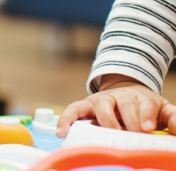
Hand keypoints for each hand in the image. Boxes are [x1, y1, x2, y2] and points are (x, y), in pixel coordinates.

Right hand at [56, 75, 175, 136]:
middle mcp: (121, 95)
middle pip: (124, 102)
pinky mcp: (86, 105)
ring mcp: (102, 99)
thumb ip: (174, 119)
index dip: (146, 115)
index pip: (146, 104)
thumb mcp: (164, 111)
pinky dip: (66, 119)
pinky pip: (74, 110)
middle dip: (128, 119)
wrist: (128, 93)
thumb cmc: (147, 108)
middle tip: (133, 134)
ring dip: (106, 119)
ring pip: (101, 103)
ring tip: (110, 133)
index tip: (147, 128)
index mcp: (143, 98)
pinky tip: (62, 132)